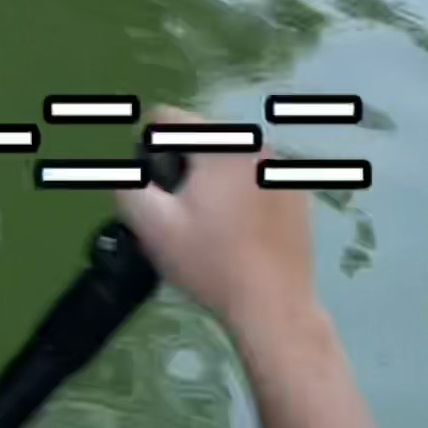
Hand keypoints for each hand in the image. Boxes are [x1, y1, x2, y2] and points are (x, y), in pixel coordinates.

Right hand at [110, 110, 317, 345]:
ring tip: (210, 225)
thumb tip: (130, 168)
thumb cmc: (211, 265)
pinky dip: (242, 193)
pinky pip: (255, 178)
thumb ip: (129, 186)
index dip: (148, 149)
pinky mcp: (297, 193)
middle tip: (180, 213)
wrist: (273, 306)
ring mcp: (281, 169)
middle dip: (183, 166)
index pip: (169, 120)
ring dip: (212, 178)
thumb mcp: (153, 228)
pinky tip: (240, 231)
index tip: (152, 188)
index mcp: (222, 144)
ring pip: (230, 158)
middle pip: (201, 139)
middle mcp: (257, 144)